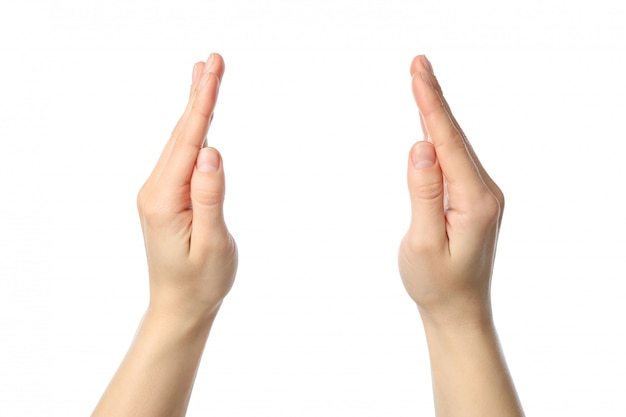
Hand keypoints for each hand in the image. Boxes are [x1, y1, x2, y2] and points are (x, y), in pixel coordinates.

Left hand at [136, 53, 236, 322]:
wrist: (181, 306)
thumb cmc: (201, 280)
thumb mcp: (212, 243)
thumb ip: (210, 196)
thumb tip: (210, 151)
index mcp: (165, 198)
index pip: (188, 141)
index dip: (203, 103)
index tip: (213, 70)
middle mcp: (156, 189)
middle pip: (181, 134)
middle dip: (199, 95)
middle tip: (213, 60)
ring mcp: (160, 193)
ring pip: (180, 142)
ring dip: (194, 108)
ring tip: (204, 77)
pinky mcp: (167, 197)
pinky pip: (181, 156)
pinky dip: (192, 131)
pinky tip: (198, 121)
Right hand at [398, 55, 504, 326]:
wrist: (458, 310)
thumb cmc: (436, 283)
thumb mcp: (422, 243)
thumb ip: (424, 194)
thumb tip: (421, 147)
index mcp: (474, 200)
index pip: (449, 143)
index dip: (432, 106)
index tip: (418, 74)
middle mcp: (484, 191)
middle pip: (454, 136)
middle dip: (434, 99)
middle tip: (419, 63)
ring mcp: (480, 195)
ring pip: (454, 145)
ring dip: (436, 113)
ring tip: (422, 81)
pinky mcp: (472, 199)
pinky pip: (454, 160)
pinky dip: (440, 136)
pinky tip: (431, 122)